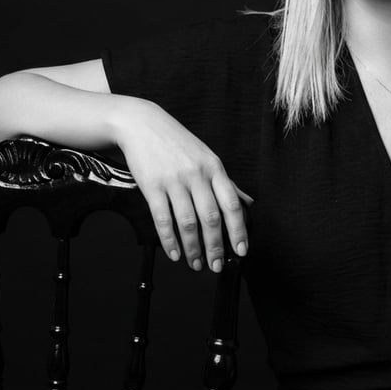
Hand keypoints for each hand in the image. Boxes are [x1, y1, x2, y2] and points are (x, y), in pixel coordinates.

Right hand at [112, 97, 251, 271]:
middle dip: (216, 246)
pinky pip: (163, 219)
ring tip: (196, 263)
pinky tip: (174, 253)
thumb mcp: (207, 157)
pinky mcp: (152, 186)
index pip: (232, 204)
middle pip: (211, 217)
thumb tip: (247, 203)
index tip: (242, 250)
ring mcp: (174, 180)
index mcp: (214, 168)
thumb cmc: (178, 143)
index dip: (238, 230)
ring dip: (193, 248)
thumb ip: (226, 182)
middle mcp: (197, 174)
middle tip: (217, 265)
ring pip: (188, 222)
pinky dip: (170, 240)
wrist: (143, 124)